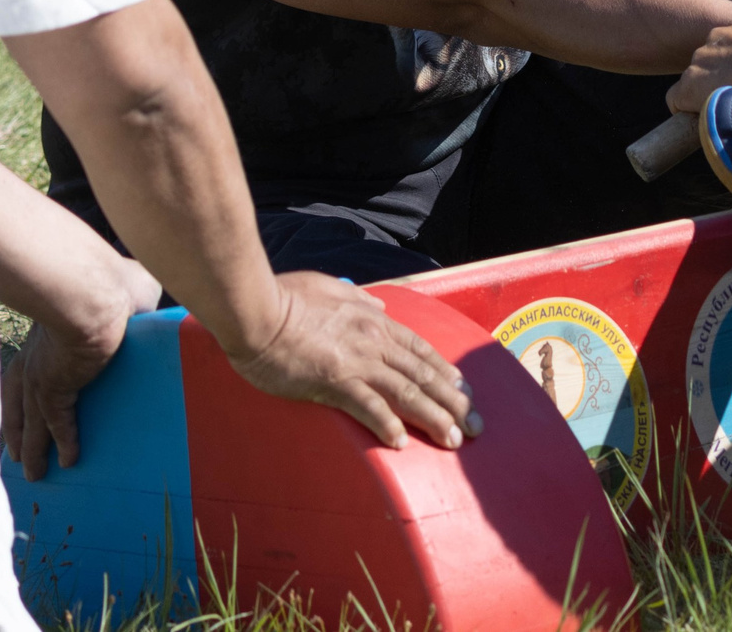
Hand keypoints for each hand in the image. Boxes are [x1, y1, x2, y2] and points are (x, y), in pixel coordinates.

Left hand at [1, 258, 163, 480]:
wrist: (95, 294)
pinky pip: (57, 424)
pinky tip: (70, 460)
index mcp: (48, 333)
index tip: (26, 399)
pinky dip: (64, 442)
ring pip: (31, 420)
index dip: (26, 385)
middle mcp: (35, 357)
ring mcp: (41, 375)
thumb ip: (136, 308)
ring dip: (31, 447)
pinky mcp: (54, 390)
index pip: (29, 365)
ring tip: (34, 473)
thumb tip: (155, 313)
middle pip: (17, 400)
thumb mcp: (129, 293)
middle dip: (17, 428)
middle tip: (15, 453)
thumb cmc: (112, 284)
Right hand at [225, 273, 476, 449]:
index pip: (421, 351)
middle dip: (454, 402)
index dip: (446, 372)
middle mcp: (375, 342)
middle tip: (475, 426)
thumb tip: (378, 303)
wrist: (256, 309)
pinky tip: (401, 443)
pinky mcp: (333, 381)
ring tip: (454, 440)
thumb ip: (359, 298)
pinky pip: (367, 406)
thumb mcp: (333, 288)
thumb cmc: (286, 297)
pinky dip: (387, 424)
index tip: (465, 391)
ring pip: (407, 392)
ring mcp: (357, 362)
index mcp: (375, 321)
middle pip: (424, 375)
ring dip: (434, 418)